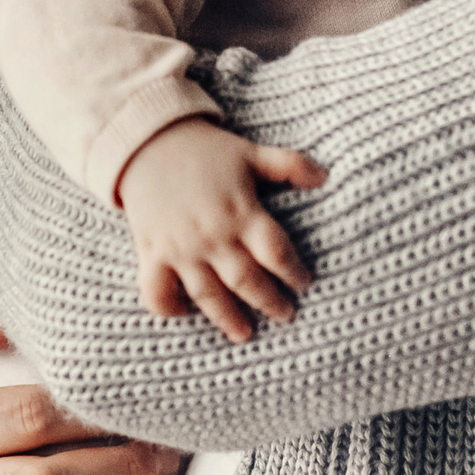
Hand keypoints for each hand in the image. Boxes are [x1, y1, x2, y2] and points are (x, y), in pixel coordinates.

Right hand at [116, 118, 326, 343]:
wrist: (148, 140)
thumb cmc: (205, 149)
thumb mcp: (251, 152)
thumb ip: (290, 164)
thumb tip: (326, 176)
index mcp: (241, 211)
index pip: (276, 251)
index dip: (294, 271)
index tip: (305, 283)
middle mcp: (212, 235)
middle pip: (247, 280)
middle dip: (270, 302)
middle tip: (286, 316)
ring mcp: (180, 248)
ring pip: (208, 295)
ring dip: (228, 318)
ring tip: (245, 334)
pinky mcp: (152, 253)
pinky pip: (157, 291)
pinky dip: (168, 307)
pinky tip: (183, 313)